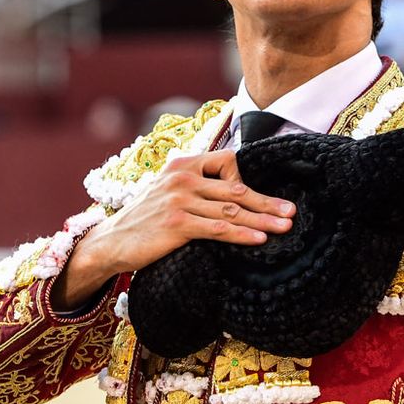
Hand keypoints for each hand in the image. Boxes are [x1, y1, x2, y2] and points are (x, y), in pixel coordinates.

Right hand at [51, 149, 294, 309]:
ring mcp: (180, 199)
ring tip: (285, 227)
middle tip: (292, 211)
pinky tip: (260, 238)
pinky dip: (242, 233)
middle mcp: (183, 177)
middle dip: (268, 201)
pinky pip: (218, 229)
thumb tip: (232, 192)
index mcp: (183, 164)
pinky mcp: (178, 224)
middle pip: (237, 189)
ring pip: (232, 210)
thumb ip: (196, 186)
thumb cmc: (145, 220)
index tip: (270, 196)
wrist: (111, 241)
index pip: (227, 162)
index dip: (250, 179)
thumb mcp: (168, 192)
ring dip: (263, 219)